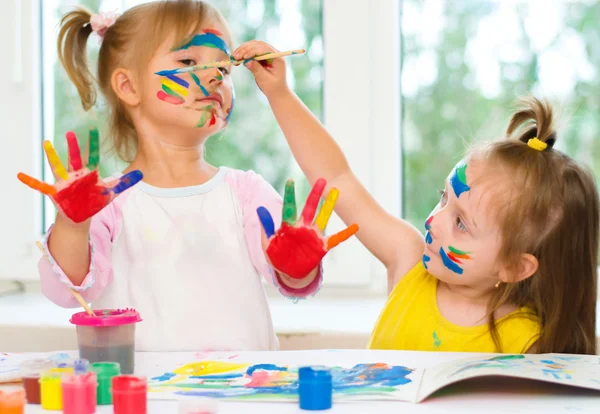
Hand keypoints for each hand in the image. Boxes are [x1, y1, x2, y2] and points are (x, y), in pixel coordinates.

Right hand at [18, 128, 142, 223]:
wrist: (80, 215)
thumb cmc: (94, 201)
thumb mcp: (111, 192)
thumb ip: (126, 182)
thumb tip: (142, 173)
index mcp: (89, 173)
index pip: (92, 156)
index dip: (93, 144)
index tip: (93, 129)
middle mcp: (76, 175)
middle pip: (75, 158)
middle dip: (73, 147)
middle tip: (70, 132)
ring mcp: (64, 182)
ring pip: (57, 167)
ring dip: (52, 156)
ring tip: (45, 144)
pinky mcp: (55, 192)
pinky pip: (41, 186)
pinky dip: (31, 181)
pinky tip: (21, 175)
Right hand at [232, 40, 288, 99]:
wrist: (276, 92)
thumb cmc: (273, 88)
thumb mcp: (264, 79)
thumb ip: (256, 69)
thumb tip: (246, 61)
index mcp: (278, 58)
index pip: (265, 49)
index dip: (253, 51)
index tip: (244, 57)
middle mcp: (273, 53)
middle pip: (258, 45)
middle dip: (246, 49)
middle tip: (236, 56)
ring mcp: (267, 54)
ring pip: (254, 46)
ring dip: (243, 50)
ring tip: (234, 57)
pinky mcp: (261, 56)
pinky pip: (251, 51)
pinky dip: (243, 53)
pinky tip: (236, 58)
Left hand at [257, 178, 358, 278]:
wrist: (290, 272)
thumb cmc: (277, 256)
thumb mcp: (267, 244)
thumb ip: (266, 227)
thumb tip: (260, 210)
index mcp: (288, 225)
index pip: (289, 207)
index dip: (289, 194)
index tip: (290, 181)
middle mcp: (303, 227)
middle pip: (310, 207)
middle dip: (315, 194)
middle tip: (321, 179)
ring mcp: (314, 235)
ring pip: (323, 218)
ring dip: (329, 206)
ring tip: (336, 192)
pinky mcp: (322, 246)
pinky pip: (336, 238)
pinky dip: (346, 233)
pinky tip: (356, 226)